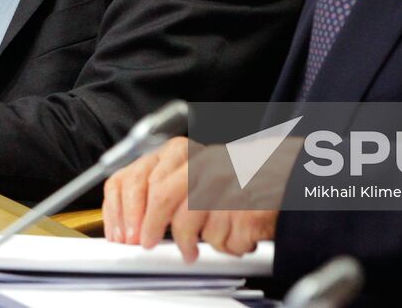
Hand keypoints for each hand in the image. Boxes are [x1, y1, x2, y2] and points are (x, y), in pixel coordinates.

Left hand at [103, 137, 279, 261]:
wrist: (279, 174)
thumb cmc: (231, 177)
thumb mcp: (189, 171)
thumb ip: (160, 185)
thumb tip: (128, 220)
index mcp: (180, 152)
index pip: (140, 177)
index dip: (125, 210)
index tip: (122, 233)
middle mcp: (201, 163)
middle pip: (160, 196)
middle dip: (149, 228)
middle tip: (146, 244)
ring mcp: (225, 183)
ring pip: (188, 223)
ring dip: (186, 243)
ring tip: (191, 250)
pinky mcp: (246, 208)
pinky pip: (220, 239)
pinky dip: (221, 246)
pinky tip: (227, 236)